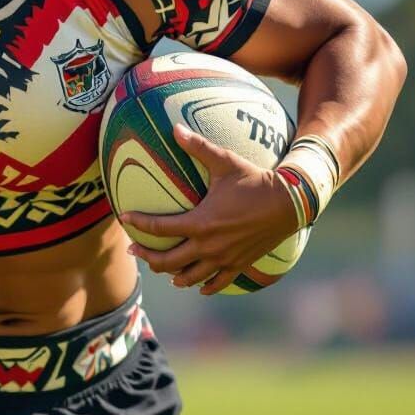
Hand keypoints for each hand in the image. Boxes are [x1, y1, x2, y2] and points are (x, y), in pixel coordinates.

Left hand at [120, 124, 298, 295]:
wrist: (290, 203)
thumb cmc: (255, 180)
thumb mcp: (224, 162)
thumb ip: (197, 146)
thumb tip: (174, 127)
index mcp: (200, 223)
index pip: (159, 228)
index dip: (138, 223)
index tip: (124, 217)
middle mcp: (209, 247)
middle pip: (168, 261)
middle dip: (147, 256)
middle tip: (133, 249)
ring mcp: (224, 259)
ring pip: (189, 277)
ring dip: (172, 274)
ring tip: (161, 269)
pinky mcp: (239, 265)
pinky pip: (217, 283)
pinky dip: (204, 286)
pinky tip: (197, 286)